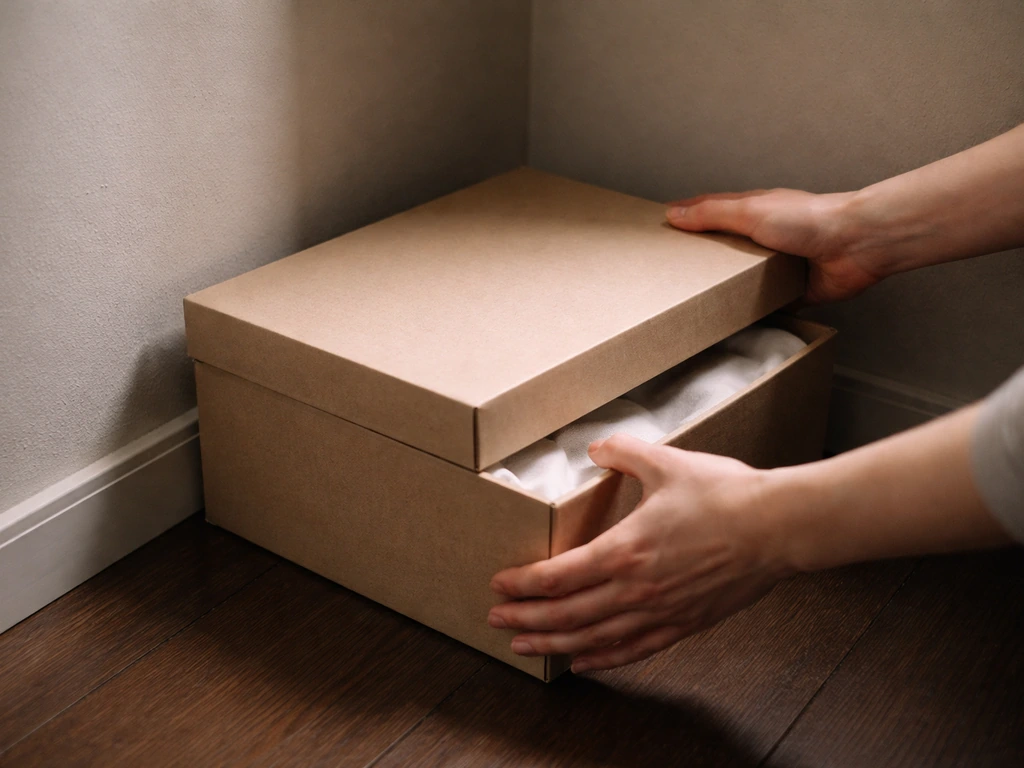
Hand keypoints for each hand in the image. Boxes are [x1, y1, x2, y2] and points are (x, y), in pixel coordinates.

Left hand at [488, 434, 793, 672]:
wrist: (778, 527)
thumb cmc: (725, 495)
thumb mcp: (666, 462)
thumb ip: (623, 452)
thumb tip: (596, 447)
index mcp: (625, 550)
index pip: (557, 577)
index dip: (522, 585)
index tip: (499, 586)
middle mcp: (636, 589)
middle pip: (566, 616)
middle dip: (525, 621)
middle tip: (496, 621)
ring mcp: (660, 612)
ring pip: (593, 639)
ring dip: (554, 646)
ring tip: (525, 647)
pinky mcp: (684, 624)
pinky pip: (634, 650)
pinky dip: (604, 659)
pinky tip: (585, 662)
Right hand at [666, 189, 882, 303]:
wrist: (855, 246)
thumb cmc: (810, 220)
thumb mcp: (750, 212)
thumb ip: (712, 214)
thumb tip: (674, 214)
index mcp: (754, 212)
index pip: (712, 211)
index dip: (687, 216)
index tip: (663, 225)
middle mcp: (765, 237)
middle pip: (726, 247)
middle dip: (702, 258)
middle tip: (673, 270)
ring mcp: (779, 264)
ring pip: (744, 277)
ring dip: (726, 287)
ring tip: (696, 300)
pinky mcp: (792, 291)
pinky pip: (766, 304)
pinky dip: (751, 311)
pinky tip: (735, 319)